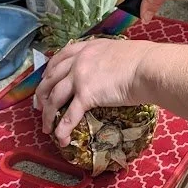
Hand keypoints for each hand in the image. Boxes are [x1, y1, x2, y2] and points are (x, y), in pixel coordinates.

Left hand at [36, 38, 152, 145]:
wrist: (147, 67)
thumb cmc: (142, 59)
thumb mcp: (118, 50)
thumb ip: (106, 58)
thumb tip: (111, 67)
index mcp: (87, 48)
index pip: (60, 57)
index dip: (50, 71)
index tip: (46, 80)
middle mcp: (79, 61)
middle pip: (52, 78)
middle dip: (43, 94)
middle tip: (40, 106)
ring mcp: (80, 78)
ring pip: (55, 98)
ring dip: (48, 115)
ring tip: (46, 127)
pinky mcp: (86, 96)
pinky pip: (69, 116)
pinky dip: (62, 129)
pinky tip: (60, 139)